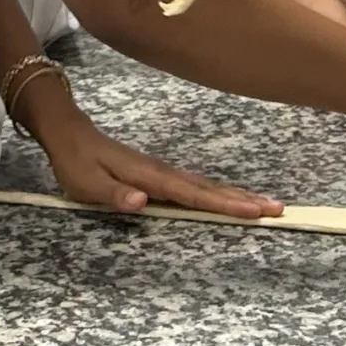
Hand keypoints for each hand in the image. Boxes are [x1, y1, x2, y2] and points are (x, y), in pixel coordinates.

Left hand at [36, 114, 279, 219]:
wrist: (68, 134)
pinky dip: (218, 192)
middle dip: (243, 199)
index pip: (191, 194)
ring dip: (236, 195)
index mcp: (149, 177)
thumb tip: (144, 202)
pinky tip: (230, 198)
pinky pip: (196, 185)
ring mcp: (163, 171)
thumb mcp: (87, 184)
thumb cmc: (76, 163)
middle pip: (209, 188)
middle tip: (277, 209)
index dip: (222, 204)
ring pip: (206, 185)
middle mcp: (162, 172)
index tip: (252, 212)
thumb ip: (115, 194)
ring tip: (266, 204)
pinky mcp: (160, 174)